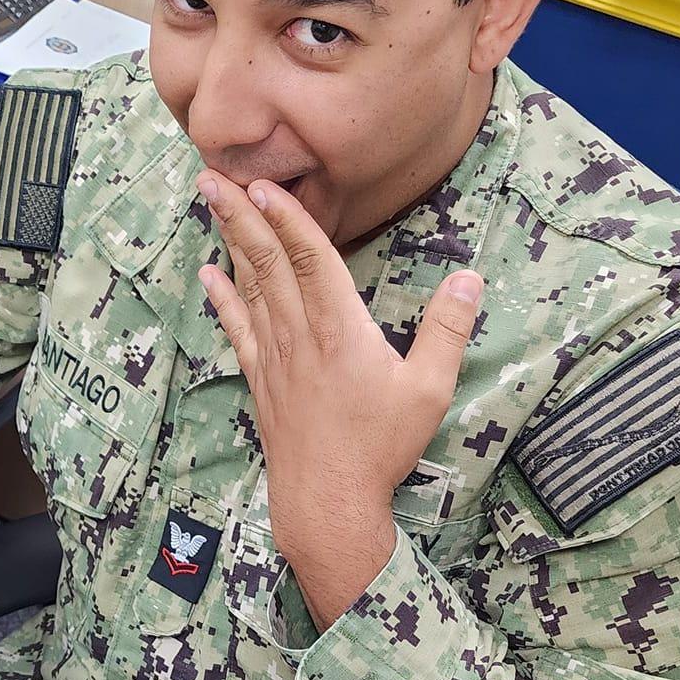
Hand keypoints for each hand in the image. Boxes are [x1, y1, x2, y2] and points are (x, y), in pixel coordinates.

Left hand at [196, 170, 481, 564]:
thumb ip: (447, 331)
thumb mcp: (429, 390)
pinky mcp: (261, 378)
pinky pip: (237, 328)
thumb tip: (471, 278)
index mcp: (342, 329)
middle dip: (241, 215)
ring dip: (229, 242)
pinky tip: (208, 274)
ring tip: (210, 205)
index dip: (287, 218)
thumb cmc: (381, 448)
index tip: (262, 183)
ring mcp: (275, 356)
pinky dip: (222, 298)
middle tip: (213, 176)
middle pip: (268, 262)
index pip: (310, 259)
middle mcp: (301, 334)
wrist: (327, 503)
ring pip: (249, 286)